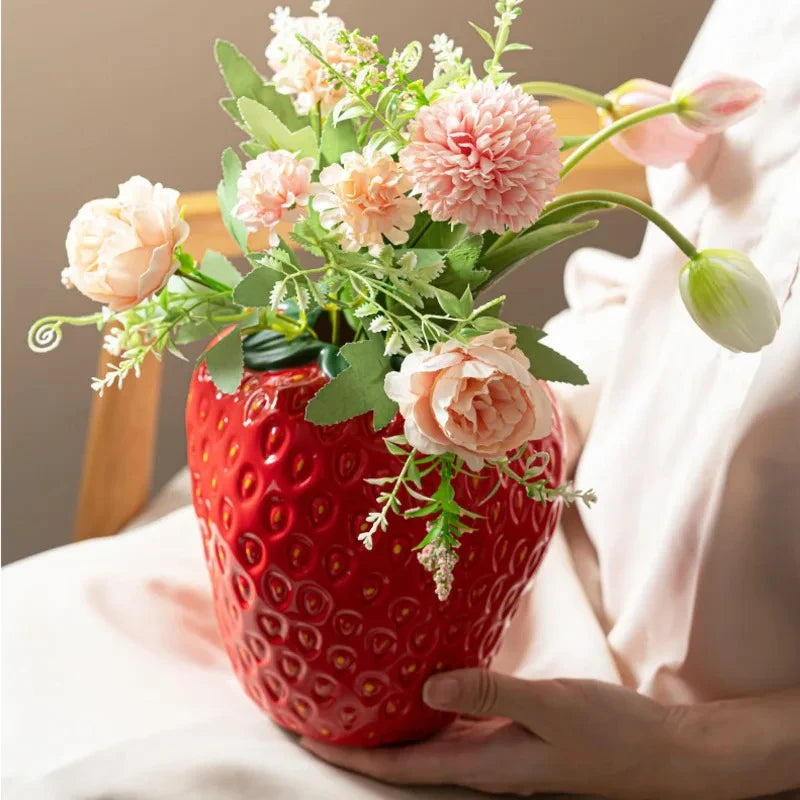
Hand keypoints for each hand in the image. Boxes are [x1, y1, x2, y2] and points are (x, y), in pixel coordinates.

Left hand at [300, 669, 681, 797]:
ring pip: (426, 741)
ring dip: (387, 725)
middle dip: (356, 742)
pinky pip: (455, 723)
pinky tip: (418, 685)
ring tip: (352, 699)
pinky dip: (425, 707)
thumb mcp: (554, 706)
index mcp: (485, 766)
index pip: (399, 769)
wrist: (663, 754)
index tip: (306, 735)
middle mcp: (483, 762)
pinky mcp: (512, 731)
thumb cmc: (614, 734)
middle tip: (314, 711)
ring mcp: (497, 749)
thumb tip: (430, 684)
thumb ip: (492, 693)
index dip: (349, 756)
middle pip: (403, 759)